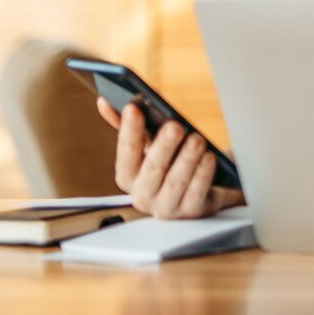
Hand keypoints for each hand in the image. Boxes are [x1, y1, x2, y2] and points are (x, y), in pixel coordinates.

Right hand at [96, 99, 242, 218]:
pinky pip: (196, 193)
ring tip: (197, 139)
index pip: (126, 153)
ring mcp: (166, 206)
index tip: (134, 108)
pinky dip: (203, 174)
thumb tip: (104, 102)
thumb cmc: (169, 164)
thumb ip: (127, 126)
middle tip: (175, 125)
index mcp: (128, 176)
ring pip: (176, 182)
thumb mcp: (148, 145)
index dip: (129, 131)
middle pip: (153, 169)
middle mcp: (144, 195)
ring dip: (187, 158)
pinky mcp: (190, 212)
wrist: (199, 191)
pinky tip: (209, 157)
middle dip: (164, 146)